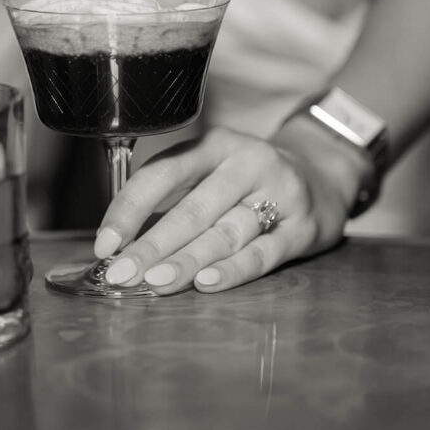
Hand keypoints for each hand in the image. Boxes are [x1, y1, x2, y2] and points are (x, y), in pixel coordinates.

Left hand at [93, 123, 359, 293]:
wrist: (324, 177)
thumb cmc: (249, 180)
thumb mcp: (213, 169)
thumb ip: (174, 195)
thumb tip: (119, 241)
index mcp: (214, 145)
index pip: (163, 173)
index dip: (130, 208)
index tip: (105, 243)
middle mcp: (246, 163)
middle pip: (192, 208)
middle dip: (152, 245)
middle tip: (121, 274)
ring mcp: (279, 194)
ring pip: (224, 232)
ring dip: (186, 261)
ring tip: (155, 282)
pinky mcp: (303, 228)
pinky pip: (262, 253)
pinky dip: (232, 270)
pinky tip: (205, 284)